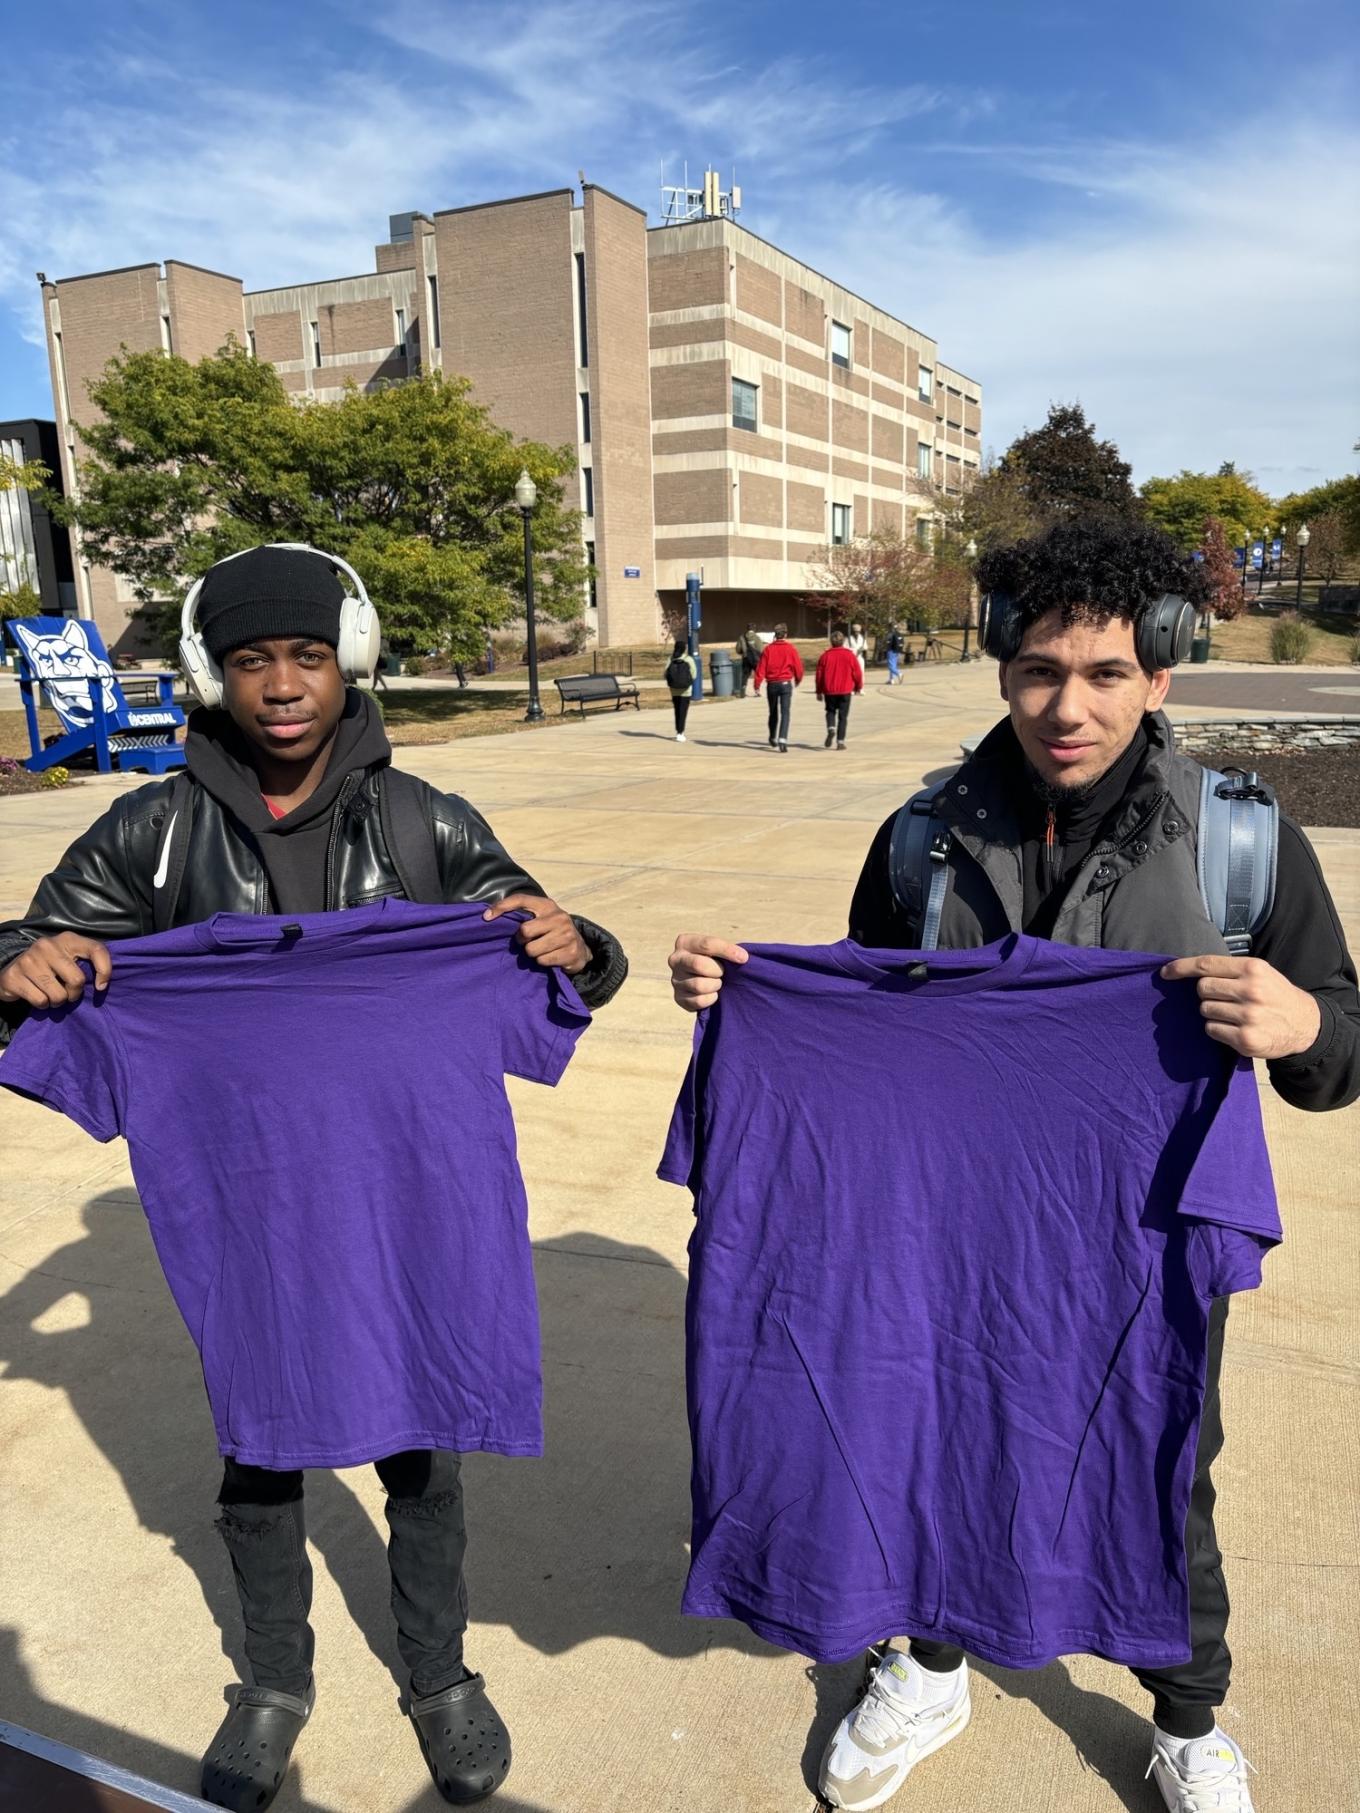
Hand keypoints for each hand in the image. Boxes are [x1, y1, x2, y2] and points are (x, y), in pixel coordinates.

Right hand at [0, 932, 112, 1008]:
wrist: (14, 969)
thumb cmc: (50, 966)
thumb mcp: (69, 958)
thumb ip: (86, 964)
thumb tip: (102, 985)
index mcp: (67, 939)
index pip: (96, 949)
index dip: (105, 970)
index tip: (100, 987)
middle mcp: (47, 946)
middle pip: (77, 980)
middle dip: (75, 994)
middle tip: (68, 993)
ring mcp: (29, 960)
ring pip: (58, 995)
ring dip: (58, 1002)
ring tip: (51, 995)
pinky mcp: (15, 976)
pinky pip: (41, 1001)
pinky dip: (42, 1004)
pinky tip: (38, 996)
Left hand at [484, 893, 590, 974]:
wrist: (580, 948)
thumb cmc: (552, 931)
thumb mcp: (540, 917)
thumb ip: (521, 914)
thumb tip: (488, 915)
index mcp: (548, 905)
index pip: (520, 900)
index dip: (502, 906)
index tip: (486, 917)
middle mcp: (559, 917)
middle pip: (524, 931)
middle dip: (522, 940)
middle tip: (528, 941)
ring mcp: (567, 935)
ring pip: (532, 949)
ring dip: (532, 953)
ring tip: (541, 949)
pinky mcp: (571, 952)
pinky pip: (542, 961)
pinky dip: (542, 962)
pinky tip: (550, 957)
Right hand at [669, 933, 747, 1012]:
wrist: (705, 978)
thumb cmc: (715, 959)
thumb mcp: (718, 949)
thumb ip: (728, 949)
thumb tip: (742, 958)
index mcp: (684, 942)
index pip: (707, 944)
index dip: (728, 951)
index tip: (743, 958)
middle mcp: (675, 960)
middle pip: (699, 965)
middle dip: (717, 970)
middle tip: (722, 973)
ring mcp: (675, 980)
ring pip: (699, 985)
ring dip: (715, 985)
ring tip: (717, 983)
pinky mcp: (678, 998)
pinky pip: (698, 1001)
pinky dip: (711, 999)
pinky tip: (713, 994)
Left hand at [1160, 954, 1321, 1059]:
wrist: (1306, 1025)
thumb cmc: (1276, 996)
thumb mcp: (1261, 974)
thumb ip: (1230, 971)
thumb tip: (1189, 972)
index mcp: (1253, 969)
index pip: (1206, 964)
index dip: (1181, 968)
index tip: (1165, 973)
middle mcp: (1251, 990)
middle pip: (1202, 989)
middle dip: (1207, 994)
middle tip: (1225, 999)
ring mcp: (1248, 1016)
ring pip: (1205, 1010)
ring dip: (1213, 1013)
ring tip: (1234, 1014)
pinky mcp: (1245, 1038)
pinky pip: (1211, 1030)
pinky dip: (1218, 1029)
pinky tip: (1236, 1028)